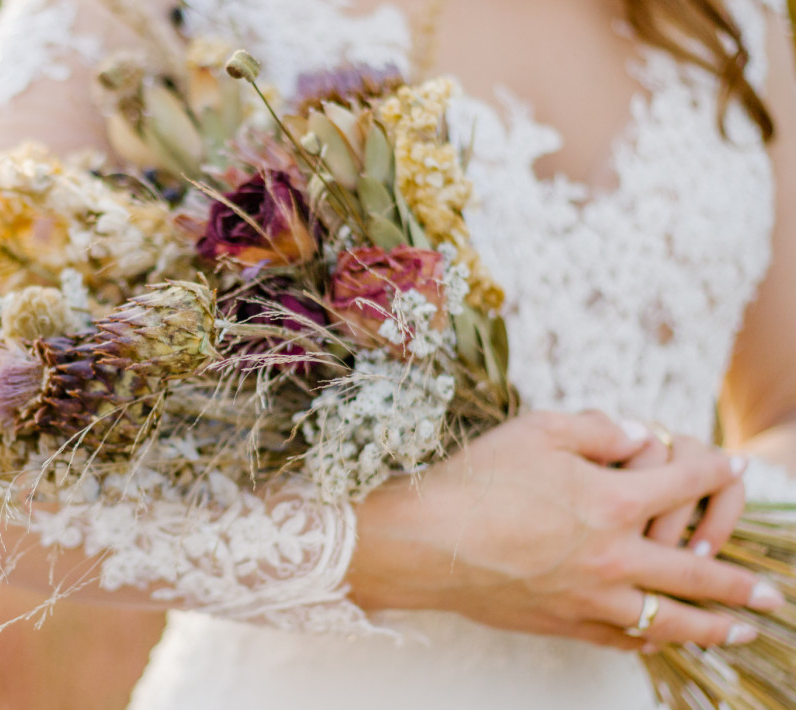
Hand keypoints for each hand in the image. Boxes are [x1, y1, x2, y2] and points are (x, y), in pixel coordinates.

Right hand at [346, 411, 784, 649]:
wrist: (427, 542)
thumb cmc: (476, 480)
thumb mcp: (536, 430)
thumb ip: (596, 428)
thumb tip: (639, 436)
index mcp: (611, 499)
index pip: (684, 483)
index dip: (713, 469)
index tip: (731, 464)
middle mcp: (614, 555)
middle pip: (698, 571)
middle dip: (741, 581)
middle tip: (772, 592)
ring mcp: (592, 596)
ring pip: (670, 618)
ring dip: (714, 626)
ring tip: (742, 629)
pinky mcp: (565, 622)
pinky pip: (622, 640)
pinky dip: (650, 641)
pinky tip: (663, 640)